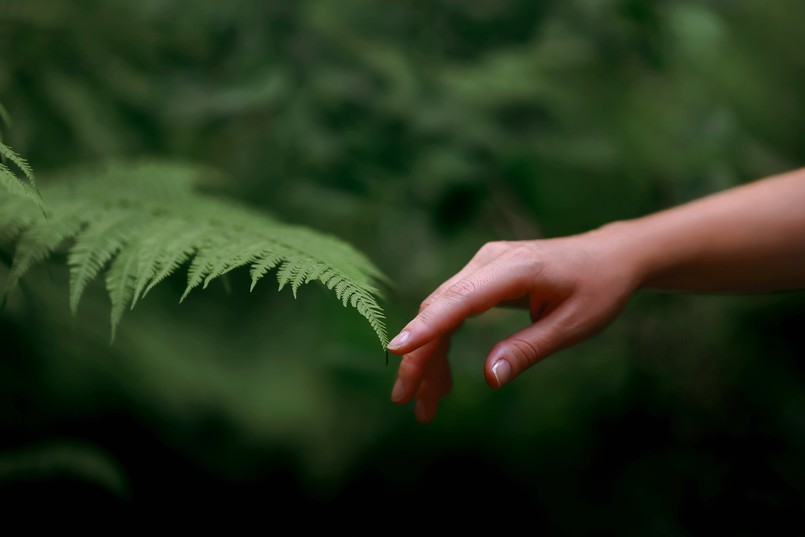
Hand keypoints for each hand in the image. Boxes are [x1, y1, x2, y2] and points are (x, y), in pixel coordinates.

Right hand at [386, 230, 639, 422]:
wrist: (609, 256)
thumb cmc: (598, 289)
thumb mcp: (572, 326)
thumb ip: (528, 349)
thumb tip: (489, 379)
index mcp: (517, 268)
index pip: (460, 298)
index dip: (426, 326)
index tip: (396, 350)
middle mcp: (491, 260)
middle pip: (440, 308)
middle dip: (419, 356)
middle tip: (407, 401)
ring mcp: (484, 265)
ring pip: (440, 311)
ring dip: (429, 355)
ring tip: (426, 402)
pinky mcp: (483, 275)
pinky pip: (453, 309)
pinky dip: (444, 342)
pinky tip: (443, 377)